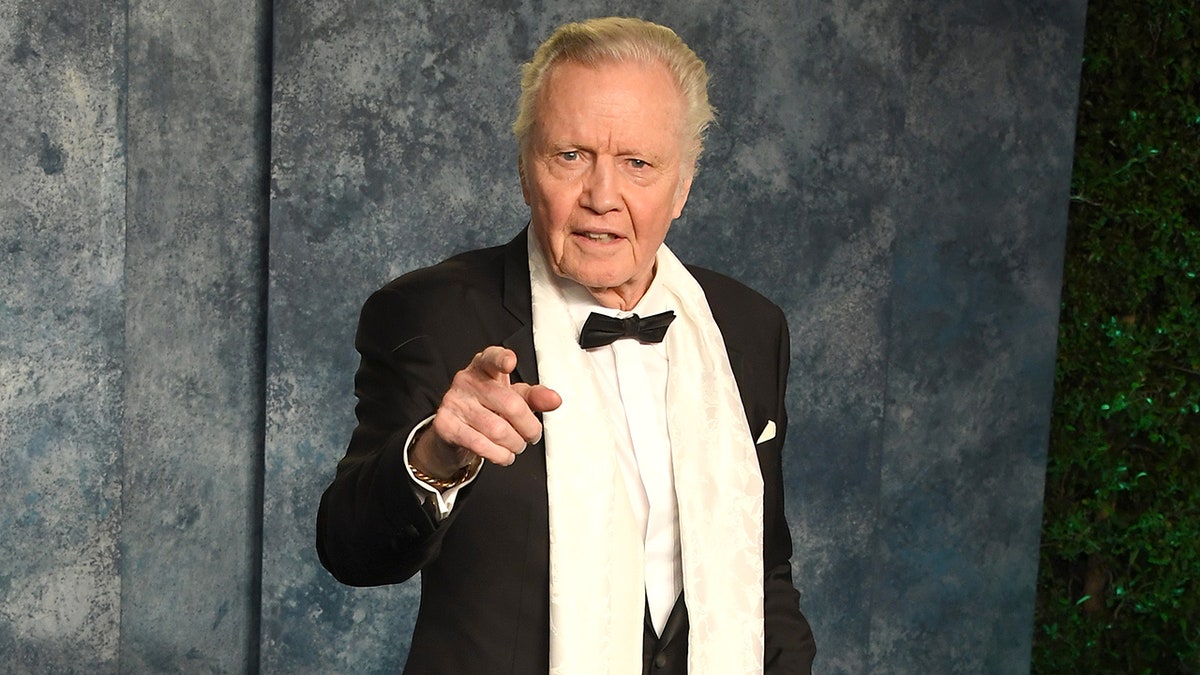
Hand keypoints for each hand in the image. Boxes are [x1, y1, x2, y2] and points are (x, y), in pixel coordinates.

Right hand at [411, 346, 561, 478]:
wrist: (453, 431)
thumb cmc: (488, 408)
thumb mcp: (513, 398)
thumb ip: (534, 397)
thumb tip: (554, 400)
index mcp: (484, 367)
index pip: (492, 358)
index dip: (501, 359)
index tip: (510, 362)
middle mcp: (467, 380)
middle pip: (510, 404)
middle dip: (529, 427)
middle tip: (531, 435)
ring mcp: (454, 402)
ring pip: (498, 429)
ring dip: (515, 444)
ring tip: (517, 445)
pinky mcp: (445, 425)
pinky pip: (480, 444)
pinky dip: (499, 455)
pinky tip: (504, 454)